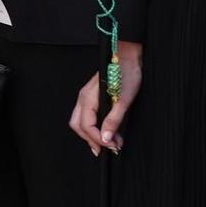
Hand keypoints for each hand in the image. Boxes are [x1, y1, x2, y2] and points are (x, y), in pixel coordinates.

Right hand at [70, 41, 141, 155]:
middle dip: (91, 140)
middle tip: (107, 151)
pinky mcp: (92, 95)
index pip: (86, 126)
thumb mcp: (124, 99)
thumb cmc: (127, 73)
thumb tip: (106, 139)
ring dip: (92, 134)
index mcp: (88, 98)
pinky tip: (105, 130)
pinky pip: (86, 114)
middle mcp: (83, 97)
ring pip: (80, 121)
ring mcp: (86, 96)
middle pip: (78, 125)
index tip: (113, 147)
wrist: (128, 55)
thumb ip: (113, 120)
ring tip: (109, 143)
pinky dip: (94, 126)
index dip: (98, 139)